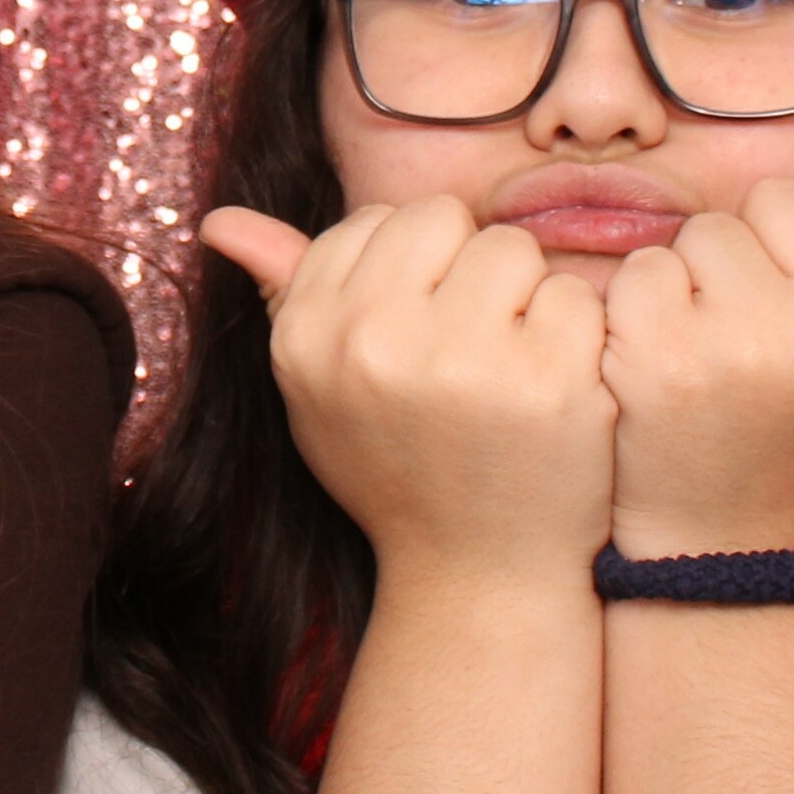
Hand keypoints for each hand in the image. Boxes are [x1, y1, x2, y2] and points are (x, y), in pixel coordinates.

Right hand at [202, 198, 614, 590]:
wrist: (473, 574)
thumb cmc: (395, 463)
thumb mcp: (318, 384)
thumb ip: (282, 289)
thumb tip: (219, 219)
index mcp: (309, 333)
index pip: (375, 221)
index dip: (410, 270)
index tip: (414, 336)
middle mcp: (373, 339)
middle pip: (444, 219)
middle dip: (464, 270)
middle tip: (466, 348)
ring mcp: (461, 359)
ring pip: (512, 248)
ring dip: (524, 298)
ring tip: (507, 367)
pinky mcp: (546, 381)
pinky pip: (574, 296)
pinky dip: (575, 338)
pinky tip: (550, 392)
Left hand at [595, 140, 793, 558]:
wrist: (731, 551)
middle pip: (773, 201)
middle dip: (751, 255)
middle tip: (751, 341)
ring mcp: (757, 342)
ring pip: (703, 231)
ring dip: (693, 282)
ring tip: (710, 358)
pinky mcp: (670, 357)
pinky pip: (642, 269)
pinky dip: (637, 312)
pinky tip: (659, 370)